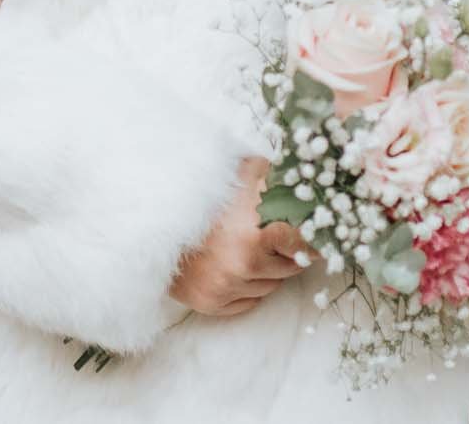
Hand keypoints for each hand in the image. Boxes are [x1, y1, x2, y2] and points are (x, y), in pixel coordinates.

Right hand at [169, 158, 304, 317]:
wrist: (152, 220)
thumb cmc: (202, 192)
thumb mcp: (242, 170)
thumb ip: (275, 171)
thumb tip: (307, 165)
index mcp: (256, 235)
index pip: (307, 246)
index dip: (314, 236)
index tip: (316, 230)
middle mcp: (243, 266)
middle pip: (292, 267)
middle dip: (286, 250)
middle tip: (270, 230)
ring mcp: (226, 287)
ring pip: (271, 285)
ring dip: (267, 268)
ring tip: (247, 243)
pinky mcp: (210, 303)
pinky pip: (250, 301)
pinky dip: (248, 286)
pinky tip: (234, 263)